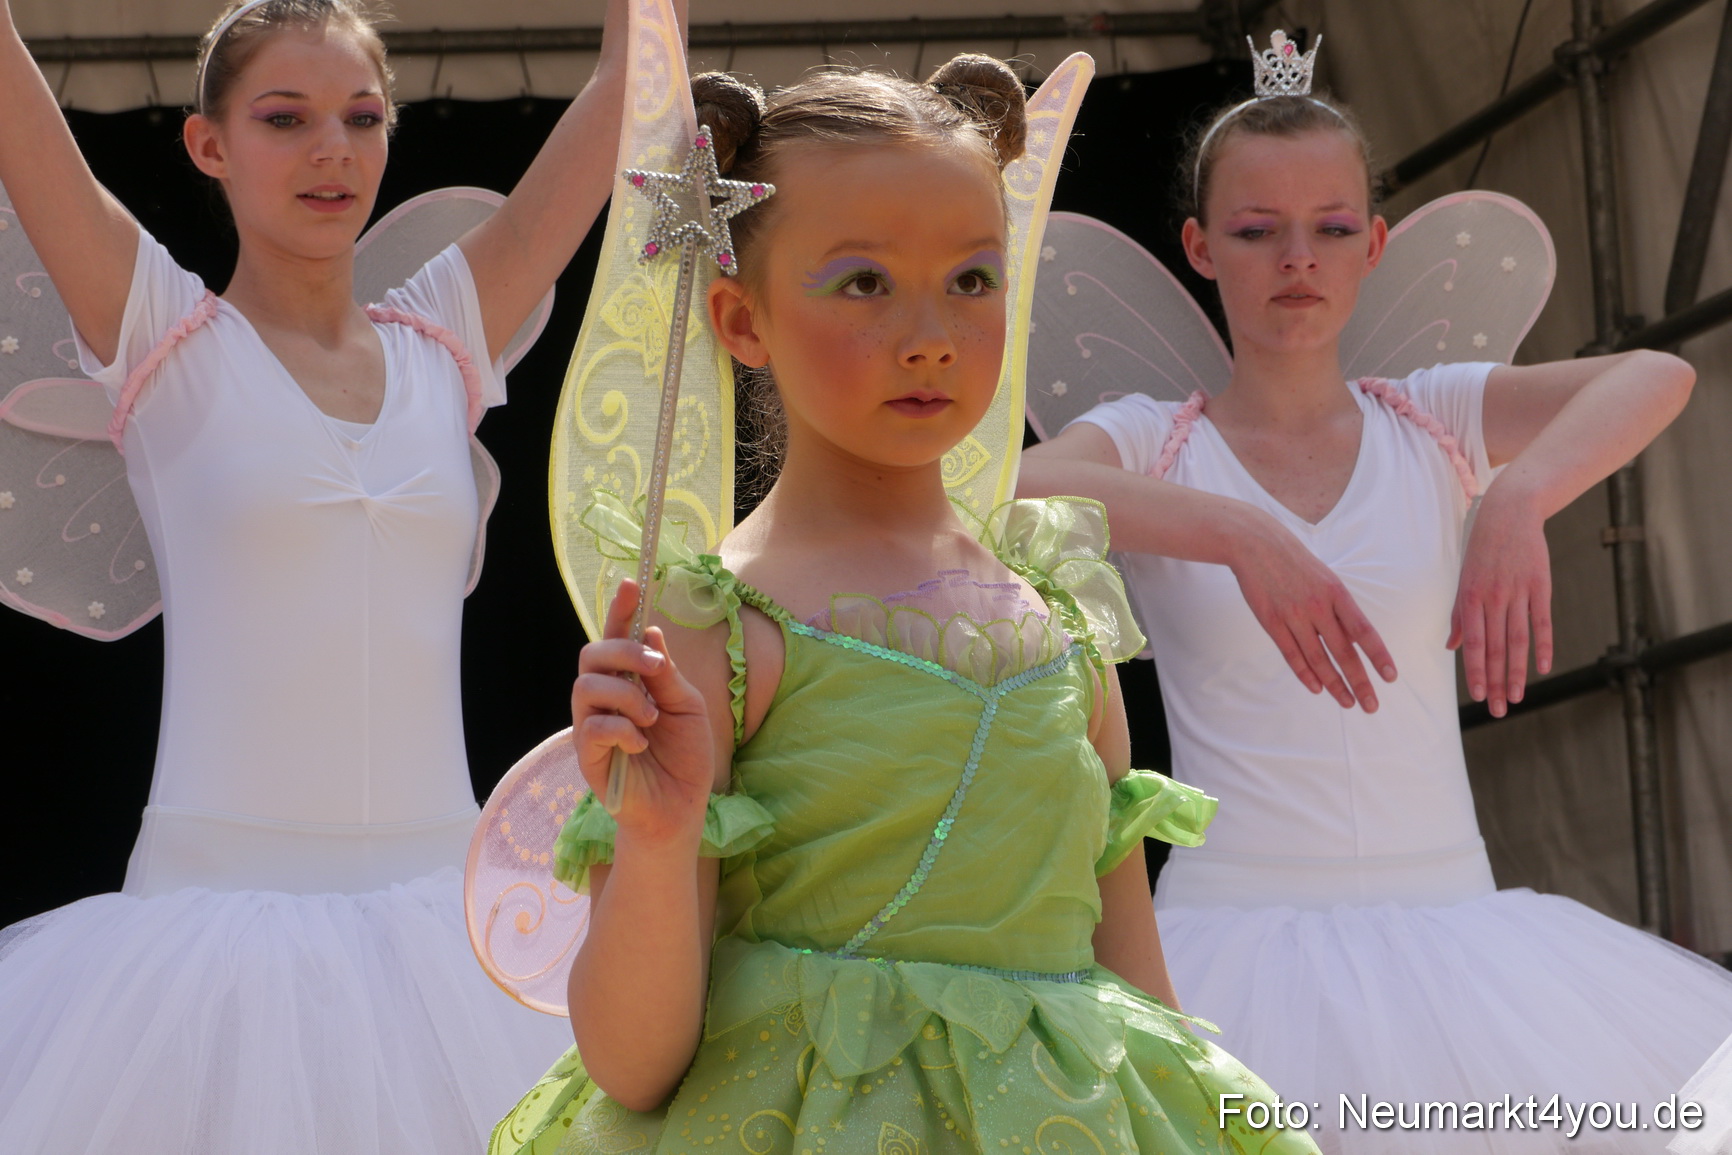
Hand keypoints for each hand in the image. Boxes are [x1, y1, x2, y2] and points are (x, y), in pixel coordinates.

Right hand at [572, 580, 715, 845]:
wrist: (681, 807)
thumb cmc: (684, 757)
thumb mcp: (687, 706)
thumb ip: (666, 673)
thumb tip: (650, 631)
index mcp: (630, 682)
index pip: (616, 638)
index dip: (620, 610)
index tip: (631, 583)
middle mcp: (605, 700)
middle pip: (590, 655)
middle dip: (623, 652)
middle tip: (655, 669)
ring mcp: (591, 727)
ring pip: (585, 687)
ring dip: (625, 695)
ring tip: (651, 717)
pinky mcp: (588, 757)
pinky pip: (593, 728)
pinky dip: (622, 730)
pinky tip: (641, 745)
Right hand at [1229, 513, 1397, 711]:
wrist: (1257, 545)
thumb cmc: (1296, 562)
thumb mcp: (1326, 578)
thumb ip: (1339, 608)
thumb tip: (1356, 639)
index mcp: (1336, 594)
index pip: (1363, 631)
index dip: (1378, 656)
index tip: (1390, 677)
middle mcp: (1317, 607)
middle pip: (1344, 652)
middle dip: (1360, 682)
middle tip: (1372, 705)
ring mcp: (1293, 616)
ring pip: (1318, 659)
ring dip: (1335, 685)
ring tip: (1348, 703)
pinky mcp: (1272, 622)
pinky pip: (1292, 655)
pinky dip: (1305, 674)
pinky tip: (1317, 688)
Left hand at [1450, 486, 1551, 716]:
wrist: (1510, 512)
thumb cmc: (1482, 550)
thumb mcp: (1463, 579)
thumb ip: (1458, 614)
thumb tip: (1451, 647)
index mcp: (1469, 597)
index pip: (1471, 643)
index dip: (1475, 671)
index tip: (1478, 696)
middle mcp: (1493, 597)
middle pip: (1494, 648)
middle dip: (1495, 681)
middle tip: (1498, 710)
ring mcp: (1518, 592)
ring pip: (1517, 640)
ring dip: (1516, 672)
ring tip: (1516, 697)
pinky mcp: (1540, 586)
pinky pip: (1542, 622)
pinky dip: (1543, 646)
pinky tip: (1542, 669)